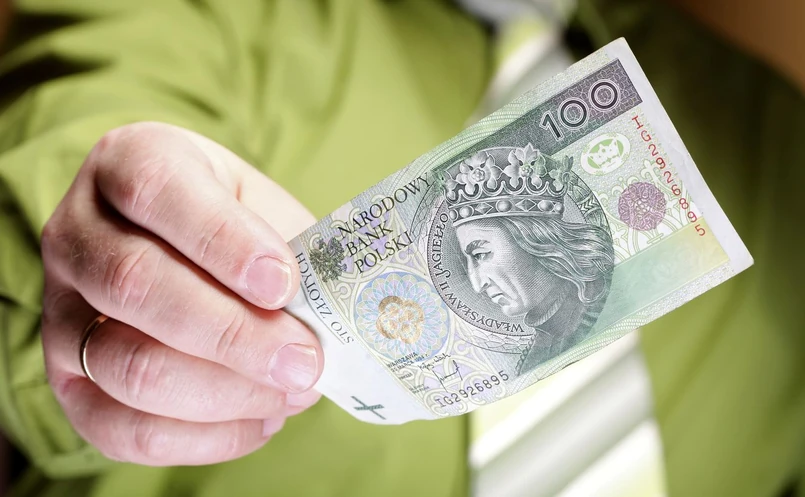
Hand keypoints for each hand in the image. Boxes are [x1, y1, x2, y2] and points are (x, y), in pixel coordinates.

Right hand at [40, 122, 322, 465]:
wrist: (189, 249)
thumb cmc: (238, 224)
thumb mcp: (265, 210)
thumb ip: (288, 252)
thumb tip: (320, 329)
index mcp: (128, 161)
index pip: (157, 191)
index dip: (223, 242)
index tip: (284, 284)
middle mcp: (77, 231)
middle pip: (135, 285)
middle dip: (233, 334)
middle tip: (304, 361)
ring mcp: (60, 309)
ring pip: (125, 365)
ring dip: (224, 392)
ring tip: (292, 392)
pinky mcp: (68, 379)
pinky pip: (120, 429)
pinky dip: (203, 438)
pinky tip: (261, 420)